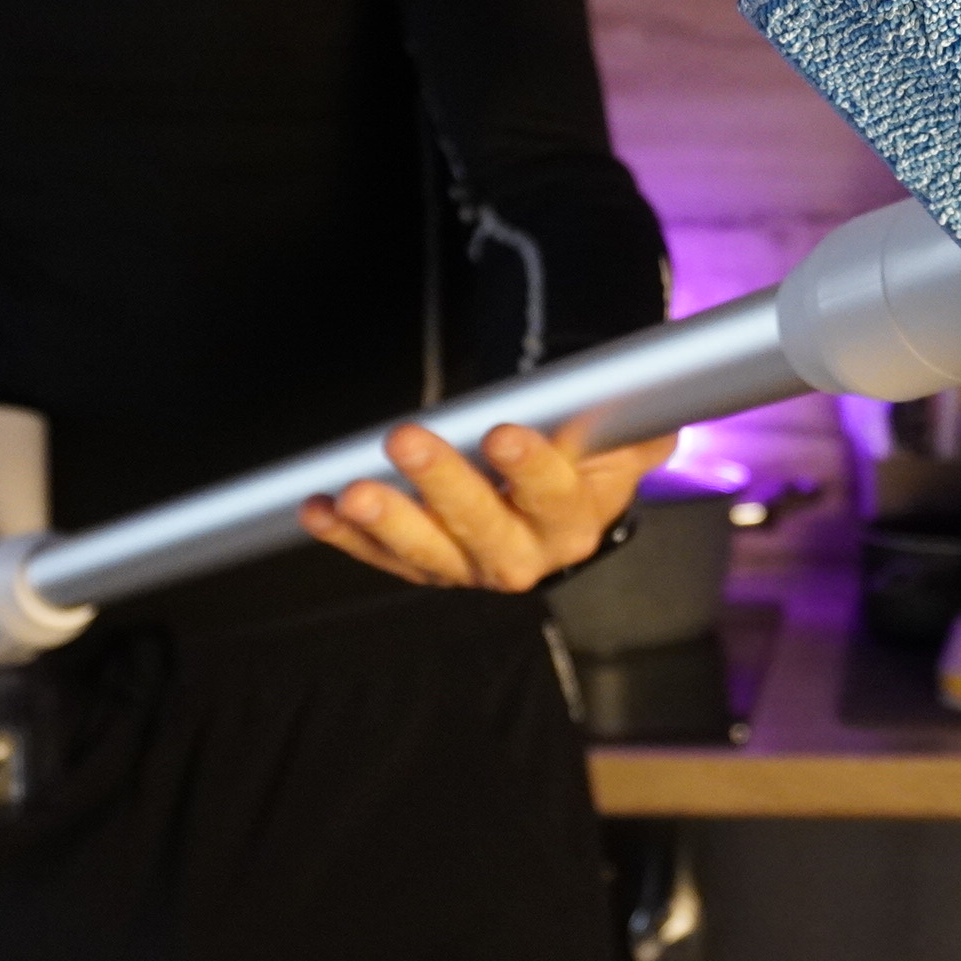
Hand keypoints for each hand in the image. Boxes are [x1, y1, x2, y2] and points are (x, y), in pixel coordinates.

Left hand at [300, 422, 673, 591]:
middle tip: (407, 442)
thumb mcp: (623, 443)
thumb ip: (633, 421)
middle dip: (441, 485)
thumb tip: (643, 393)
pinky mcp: (427, 566)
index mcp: (573, 523)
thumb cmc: (585, 464)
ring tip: (352, 494)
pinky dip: (346, 536)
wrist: (559, 508)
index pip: (553, 496)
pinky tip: (318, 510)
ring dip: (385, 522)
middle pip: (482, 527)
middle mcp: (523, 556)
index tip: (503, 434)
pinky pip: (383, 556)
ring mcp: (469, 567)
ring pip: (426, 551)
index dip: (530, 467)